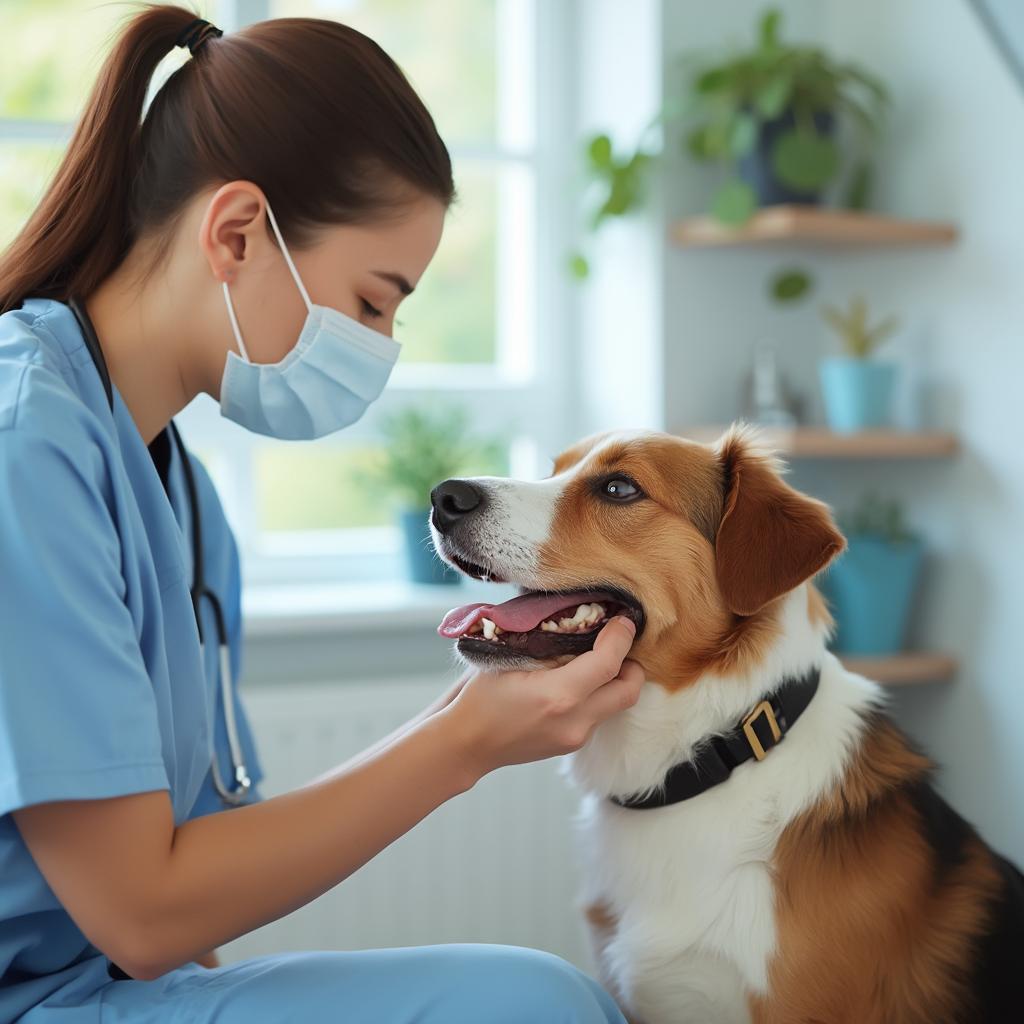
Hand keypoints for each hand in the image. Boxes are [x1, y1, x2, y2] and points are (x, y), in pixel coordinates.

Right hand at [438, 616, 643, 780]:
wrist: (467, 744)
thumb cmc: (481, 696)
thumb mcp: (510, 659)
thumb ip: (547, 642)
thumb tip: (578, 618)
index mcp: (558, 696)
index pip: (608, 664)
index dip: (620, 638)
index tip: (623, 620)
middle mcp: (574, 721)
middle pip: (629, 691)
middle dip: (631, 663)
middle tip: (617, 642)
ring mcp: (575, 737)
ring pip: (616, 703)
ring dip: (613, 679)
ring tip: (594, 658)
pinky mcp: (572, 744)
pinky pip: (598, 714)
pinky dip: (595, 694)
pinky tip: (575, 682)